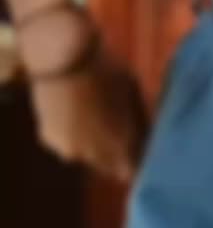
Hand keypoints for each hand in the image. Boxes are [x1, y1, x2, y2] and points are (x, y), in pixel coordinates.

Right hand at [30, 44, 147, 181]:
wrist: (64, 58)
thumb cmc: (107, 69)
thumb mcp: (133, 90)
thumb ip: (140, 118)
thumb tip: (147, 134)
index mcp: (120, 145)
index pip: (133, 169)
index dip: (138, 157)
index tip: (141, 142)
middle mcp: (94, 157)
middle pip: (110, 166)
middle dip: (116, 152)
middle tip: (118, 124)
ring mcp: (70, 151)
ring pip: (86, 156)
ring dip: (92, 144)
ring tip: (95, 111)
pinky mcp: (50, 140)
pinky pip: (67, 143)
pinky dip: (71, 133)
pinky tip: (75, 109)